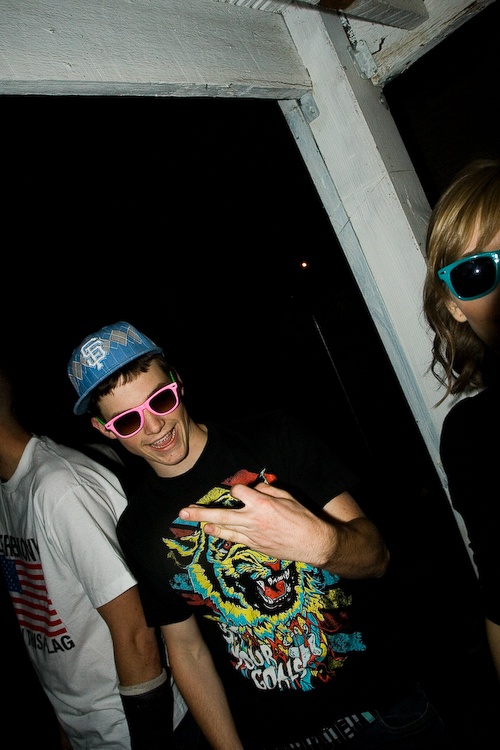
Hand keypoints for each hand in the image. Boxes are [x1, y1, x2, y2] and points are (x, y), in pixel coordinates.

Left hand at [178, 482, 335, 567]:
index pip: (239, 491)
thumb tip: (254, 489)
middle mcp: (253, 520)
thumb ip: (267, 491)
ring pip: (223, 528)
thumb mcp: (287, 497)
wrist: (313, 543)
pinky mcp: (254, 546)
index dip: (238, 489)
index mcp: (262, 504)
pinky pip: (233, 538)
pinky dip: (221, 534)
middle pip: (221, 513)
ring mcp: (252, 535)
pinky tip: (211, 530)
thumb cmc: (302, 518)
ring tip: (190, 520)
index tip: (241, 490)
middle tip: (182, 512)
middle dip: (200, 512)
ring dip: (206, 524)